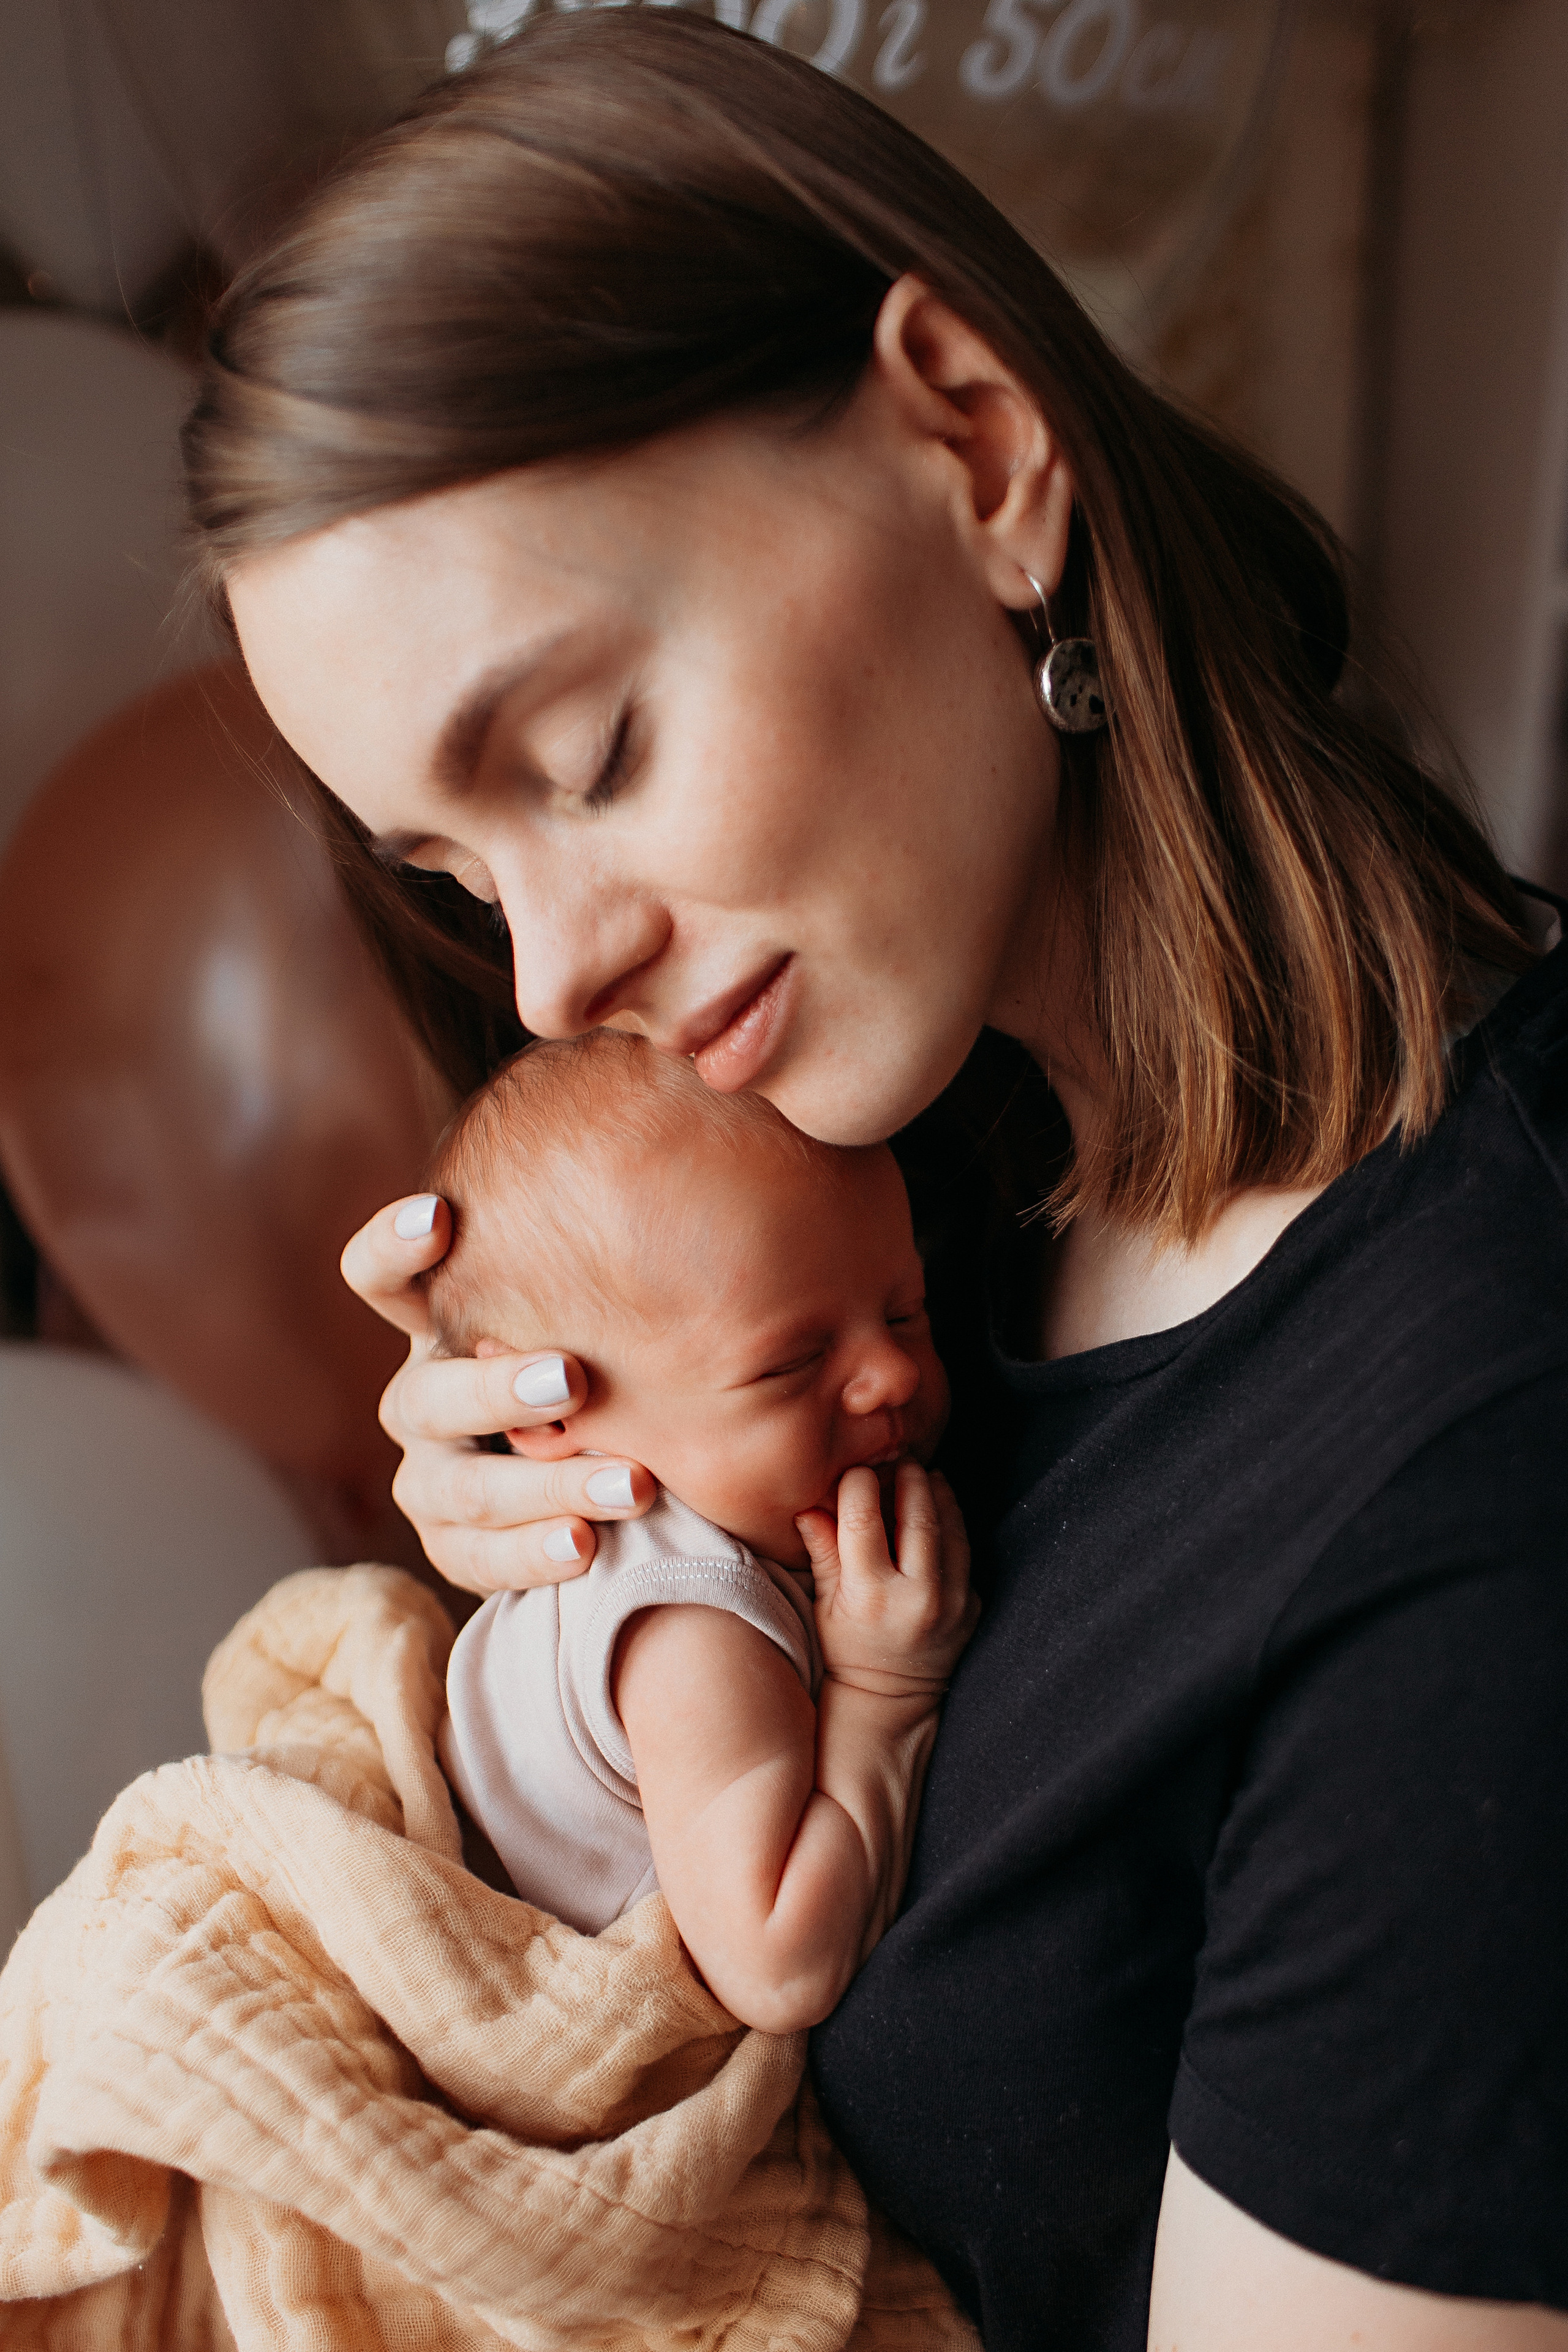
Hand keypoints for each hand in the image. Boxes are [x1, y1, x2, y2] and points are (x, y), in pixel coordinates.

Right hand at [340, 1194, 653, 1593]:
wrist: (633, 1471)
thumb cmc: (625, 1360)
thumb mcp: (618, 1314)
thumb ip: (615, 1277)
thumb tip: (683, 1189)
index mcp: (445, 1326)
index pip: (379, 1277)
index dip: (392, 1248)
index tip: (440, 1217)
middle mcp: (422, 1397)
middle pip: (424, 1395)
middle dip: (497, 1389)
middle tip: (573, 1379)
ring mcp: (430, 1475)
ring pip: (457, 1487)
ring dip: (544, 1486)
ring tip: (632, 1484)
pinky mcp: (453, 1544)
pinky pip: (475, 1557)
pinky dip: (531, 1554)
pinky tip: (588, 1546)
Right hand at [795, 1462, 976, 1697]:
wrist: (890, 1701)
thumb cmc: (847, 1649)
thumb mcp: (825, 1603)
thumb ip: (822, 1551)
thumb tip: (809, 1503)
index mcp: (871, 1595)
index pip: (863, 1520)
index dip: (858, 1486)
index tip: (856, 1472)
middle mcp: (917, 1598)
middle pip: (917, 1516)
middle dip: (908, 1479)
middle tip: (900, 1459)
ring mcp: (953, 1603)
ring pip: (951, 1528)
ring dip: (937, 1494)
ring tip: (924, 1476)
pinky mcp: (973, 1607)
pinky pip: (966, 1552)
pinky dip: (953, 1523)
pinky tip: (940, 1508)